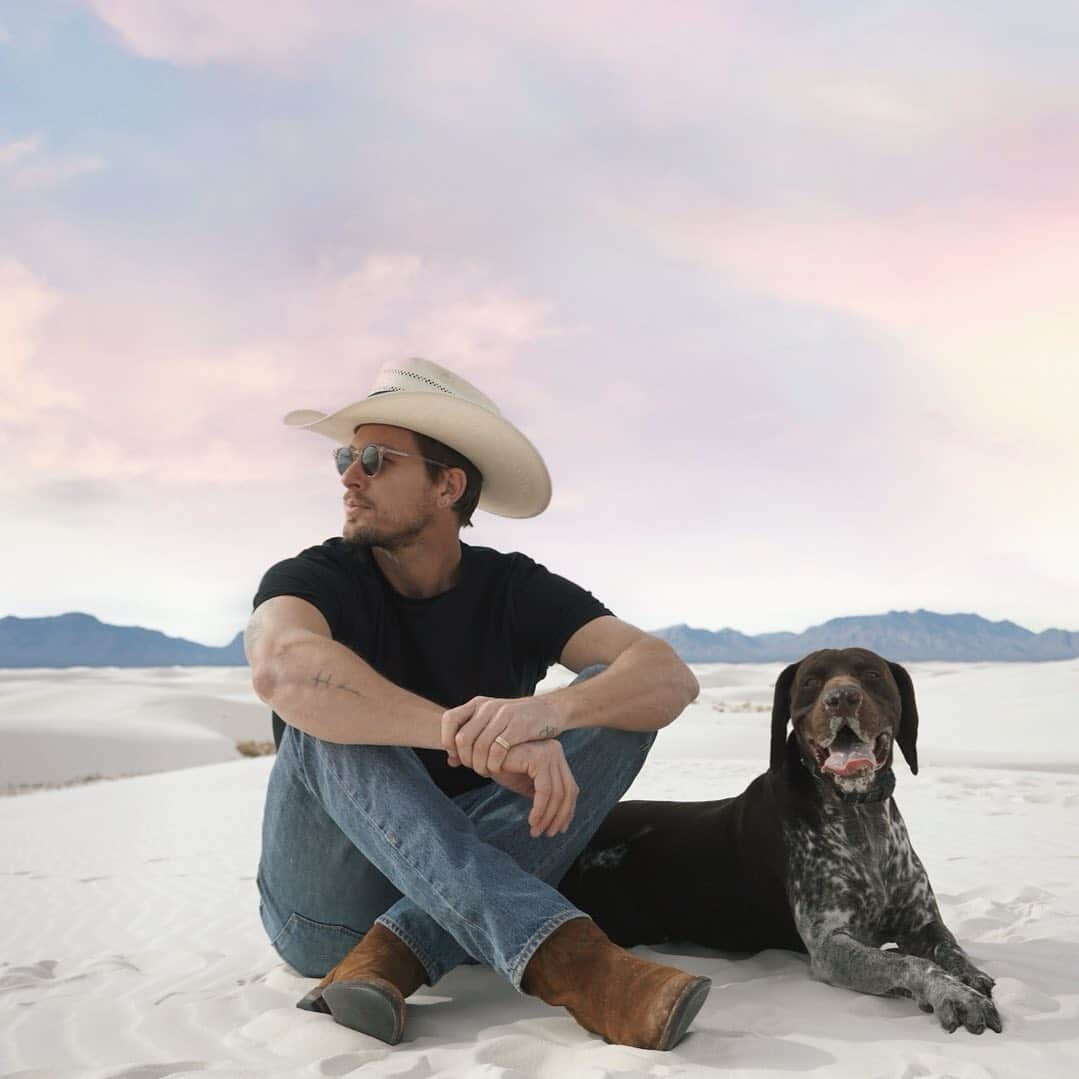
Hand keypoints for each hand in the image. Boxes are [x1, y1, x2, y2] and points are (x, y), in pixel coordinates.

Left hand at [442, 695, 565, 776]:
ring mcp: (503, 716)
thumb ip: (472, 738)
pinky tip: (498, 769)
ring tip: (486, 772)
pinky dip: (494, 764)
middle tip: (474, 768)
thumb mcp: (492, 723)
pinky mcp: (518, 727)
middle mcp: (488, 707)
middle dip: (465, 759)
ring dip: (479, 765)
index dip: (446, 740)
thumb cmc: (517, 722)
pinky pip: (497, 750)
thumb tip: (450, 761)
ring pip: (479, 746)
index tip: (455, 756)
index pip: (449, 719)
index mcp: (478, 704)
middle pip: (463, 738)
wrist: (549, 710)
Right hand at [490, 739, 578, 837]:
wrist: (480, 755)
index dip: (567, 811)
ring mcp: (549, 753)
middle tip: (548, 834)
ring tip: (536, 831)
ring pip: (557, 793)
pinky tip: (532, 821)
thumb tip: (559, 816)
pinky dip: (540, 809)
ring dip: (547, 817)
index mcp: (556, 755)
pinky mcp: (538, 758)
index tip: (560, 829)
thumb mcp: (527, 782)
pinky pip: (544, 791)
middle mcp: (556, 751)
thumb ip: (543, 793)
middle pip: (568, 791)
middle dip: (559, 817)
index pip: (570, 787)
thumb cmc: (502, 768)